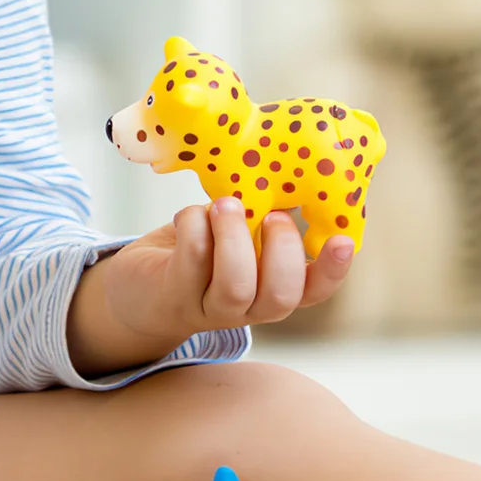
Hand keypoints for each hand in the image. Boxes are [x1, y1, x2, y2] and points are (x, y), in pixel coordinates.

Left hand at [67, 200, 354, 375]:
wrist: (138, 287)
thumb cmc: (195, 252)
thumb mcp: (233, 235)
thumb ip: (256, 218)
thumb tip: (283, 172)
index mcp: (270, 289)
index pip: (312, 290)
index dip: (331, 270)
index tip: (343, 240)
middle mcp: (247, 308)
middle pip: (280, 296)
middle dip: (281, 250)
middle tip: (271, 215)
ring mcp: (210, 308)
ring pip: (236, 285)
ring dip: (234, 237)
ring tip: (226, 204)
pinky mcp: (175, 295)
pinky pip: (192, 261)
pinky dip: (195, 226)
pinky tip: (190, 215)